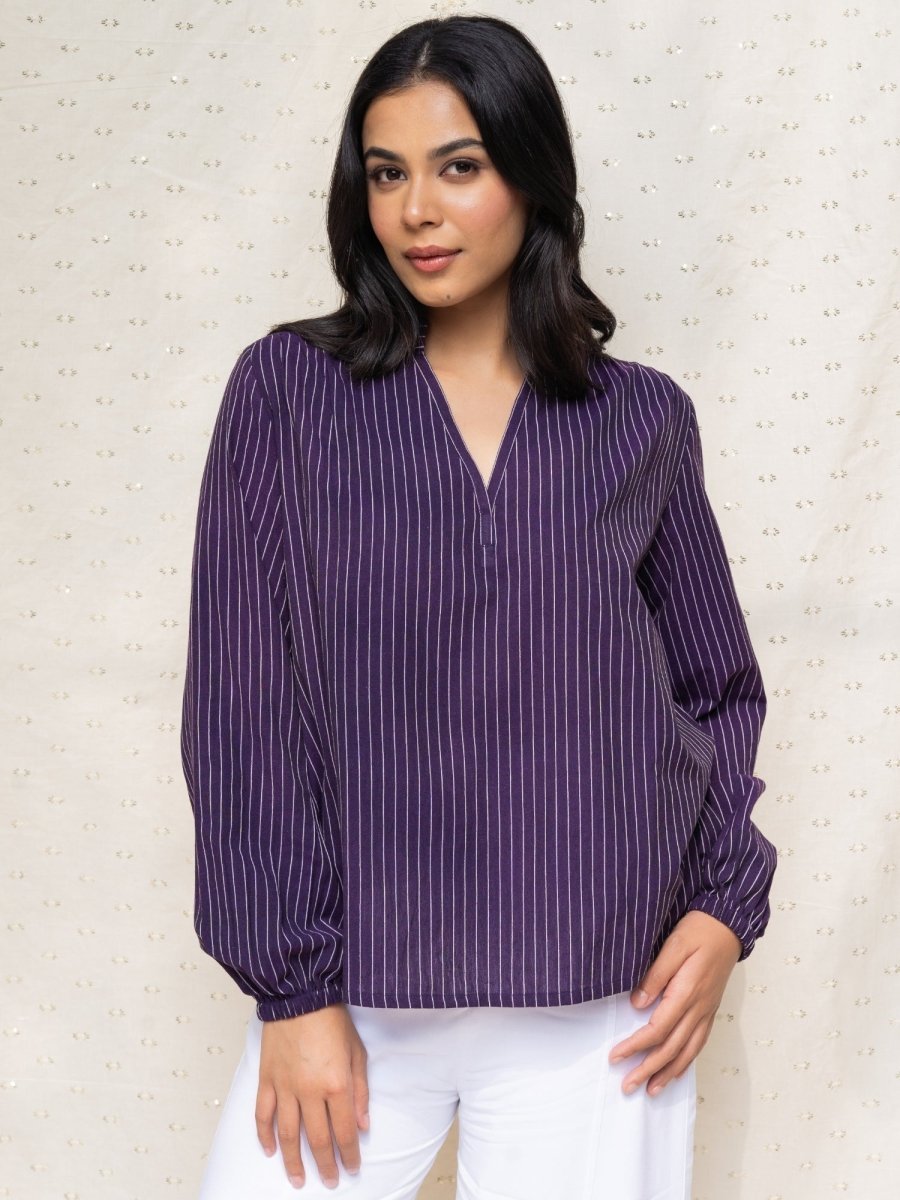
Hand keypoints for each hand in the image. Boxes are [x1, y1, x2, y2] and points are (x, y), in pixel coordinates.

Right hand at [255, 1002, 369, 1189]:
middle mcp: (310, 1091)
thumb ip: (360, 1090)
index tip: (352, 1168)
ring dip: (293, 1161)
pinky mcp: (267, 1078)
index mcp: (337, 1085)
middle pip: (318, 1139)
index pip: (344, 1132)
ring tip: (298, 1179)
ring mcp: (285, 1086)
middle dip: (325, 1164)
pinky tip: (270, 1150)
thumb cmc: (332, 1018)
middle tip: (330, 1181)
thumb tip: (362, 1125)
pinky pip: (263, 1113)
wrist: (301, 994)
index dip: (349, 1154)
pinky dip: (264, 1134)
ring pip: (288, 1134)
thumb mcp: (357, 1052)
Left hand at [607, 910, 741, 1096]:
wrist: (729, 926)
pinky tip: (676, 1071)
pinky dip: (686, 1061)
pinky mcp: (710, 1010)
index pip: (657, 1030)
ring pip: (687, 1051)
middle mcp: (699, 1008)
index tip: (616, 1057)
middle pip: (671, 1048)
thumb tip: (637, 1004)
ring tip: (651, 1091)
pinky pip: (699, 1043)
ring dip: (668, 1073)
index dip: (635, 1046)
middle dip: (648, 1070)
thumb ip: (655, 975)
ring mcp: (707, 1011)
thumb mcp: (674, 945)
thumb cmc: (699, 930)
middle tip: (627, 1087)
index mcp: (687, 993)